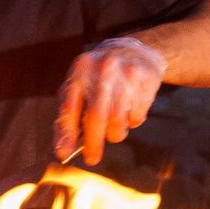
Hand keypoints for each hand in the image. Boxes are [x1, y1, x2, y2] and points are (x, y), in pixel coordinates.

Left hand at [54, 36, 167, 166]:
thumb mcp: (80, 83)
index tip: (64, 153)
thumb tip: (64, 148)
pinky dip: (131, 123)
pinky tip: (129, 110)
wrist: (135, 50)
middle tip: (92, 158)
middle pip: (96, 116)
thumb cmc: (100, 74)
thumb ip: (70, 112)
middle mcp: (103, 69)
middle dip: (93, 143)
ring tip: (113, 127)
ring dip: (114, 133)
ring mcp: (126, 74)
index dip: (66, 133)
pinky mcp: (145, 81)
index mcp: (80, 70)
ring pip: (118, 121)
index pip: (70, 106)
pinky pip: (136, 116)